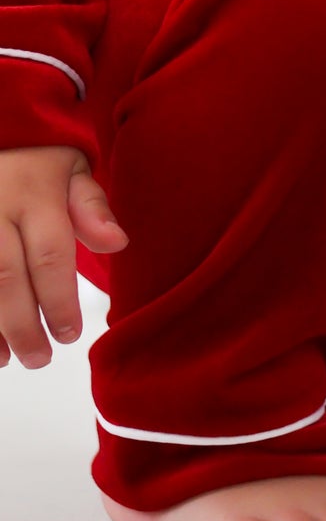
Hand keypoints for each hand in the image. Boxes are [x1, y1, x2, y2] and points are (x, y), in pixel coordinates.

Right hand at [0, 146, 126, 369]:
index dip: (58, 300)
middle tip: (41, 358)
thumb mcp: (72, 168)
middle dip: (24, 325)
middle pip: (7, 277)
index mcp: (34, 194)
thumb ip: (92, 207)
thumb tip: (118, 243)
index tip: (70, 334)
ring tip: (12, 358)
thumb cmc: (38, 161)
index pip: (49, 254)